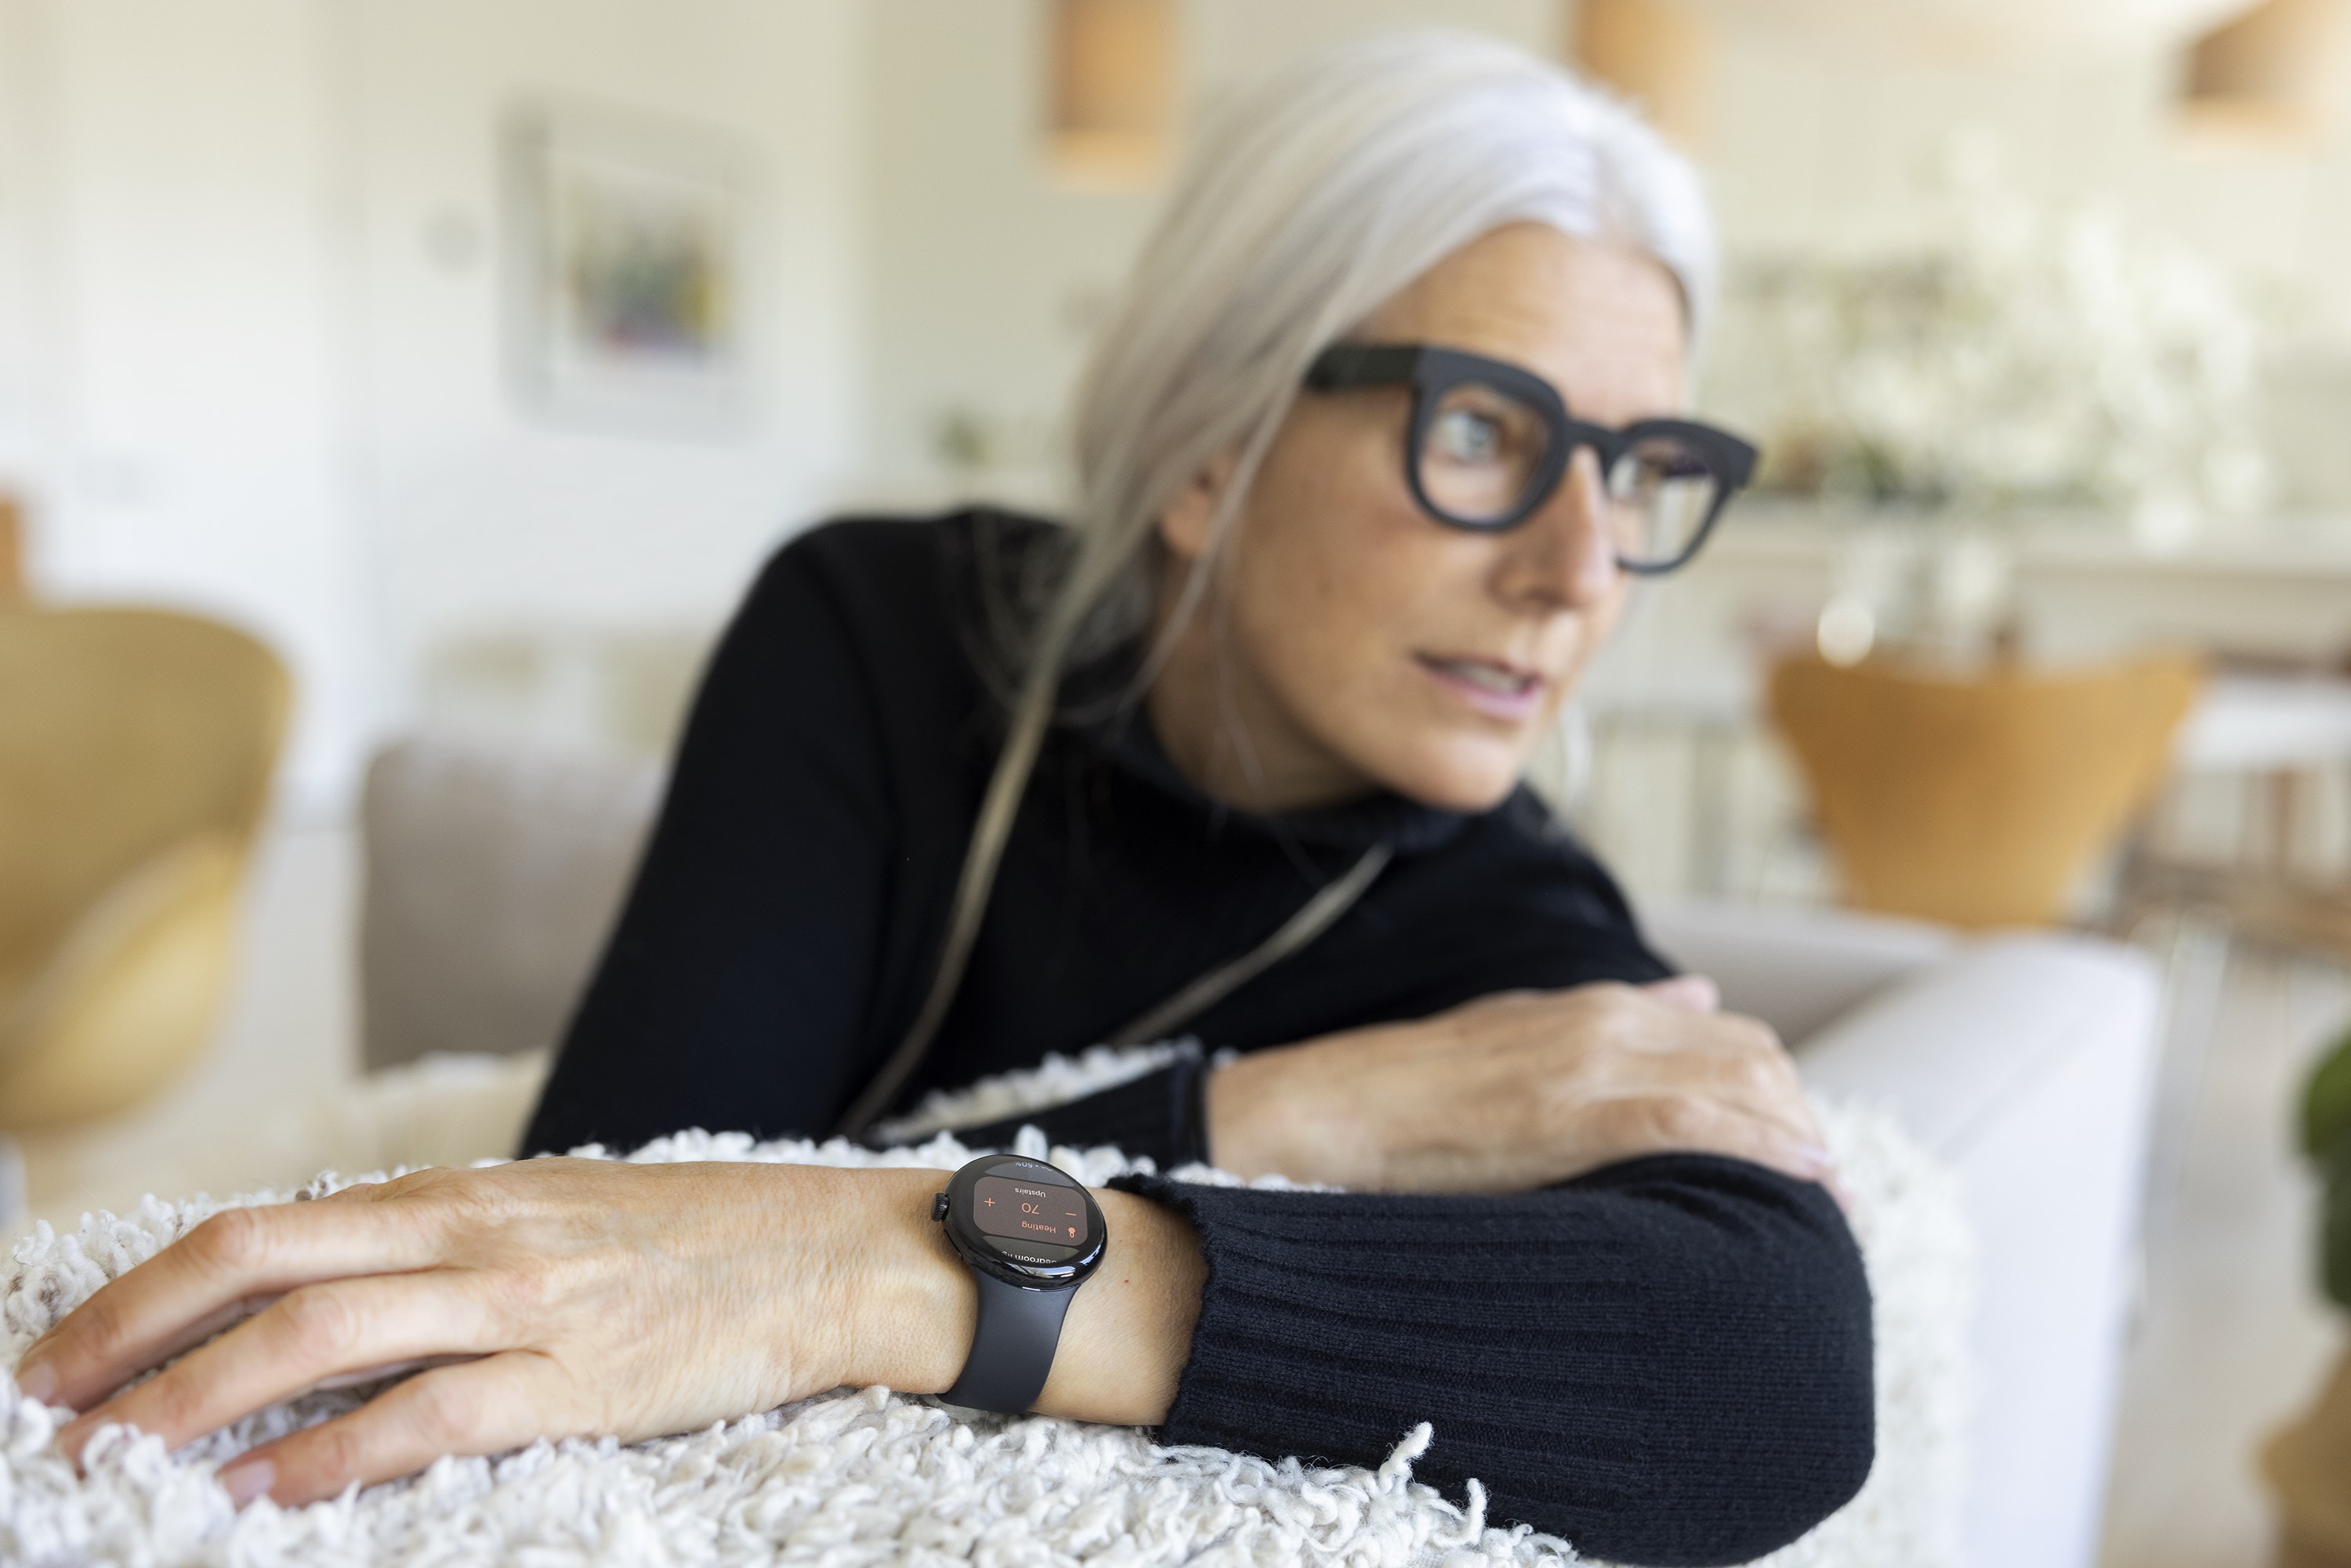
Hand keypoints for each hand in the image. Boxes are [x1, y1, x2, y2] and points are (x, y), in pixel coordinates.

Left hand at [14, 1159, 1203, 1506]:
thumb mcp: (555, 1214)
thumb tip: (331, 1295)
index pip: (264, 1226)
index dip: (146, 1286)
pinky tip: (259, 1496)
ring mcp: (524, 1301)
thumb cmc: (695, 1243)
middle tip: (43, 1405)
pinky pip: (425, 1416)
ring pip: (321, 1334)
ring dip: (197, 1401)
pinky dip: (327, 1458)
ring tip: (114, 1459)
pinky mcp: (578, 1377)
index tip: (66, 1346)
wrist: (835, 1255)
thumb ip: (447, 1246)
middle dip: (131, 1336)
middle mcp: (473, 1232)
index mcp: (460, 1193)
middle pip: (260, 1262)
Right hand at [1204, 978, 1834, 1194]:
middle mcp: (1601, 1023)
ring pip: (1739, 1084)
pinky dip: (1761, 1150)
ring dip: (1795, 1141)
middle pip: (1753, 1058)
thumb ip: (1607, 1021)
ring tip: (1824, 1204)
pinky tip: (1803, 1187)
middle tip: (1822, 1191)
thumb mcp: (1511, 1033)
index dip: (1779, 1095)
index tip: (1801, 1154)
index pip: (1728, 1035)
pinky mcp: (1564, 1114)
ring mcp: (1584, 1064)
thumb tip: (1699, 994)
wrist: (1321, 1114)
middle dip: (1801, 1121)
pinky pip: (1693, 1123)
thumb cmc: (1404, 1095)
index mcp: (1588, 1008)